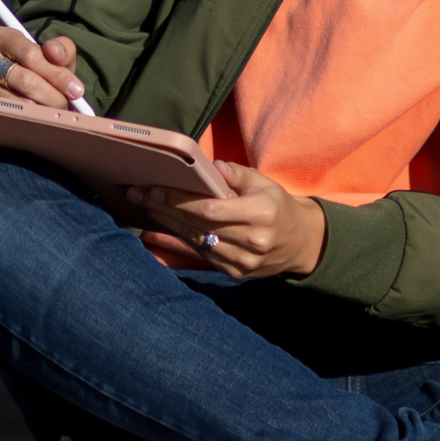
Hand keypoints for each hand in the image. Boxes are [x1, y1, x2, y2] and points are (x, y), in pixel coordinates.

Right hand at [0, 21, 85, 111]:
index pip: (31, 55)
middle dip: (52, 96)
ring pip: (15, 102)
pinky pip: (4, 116)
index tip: (76, 90)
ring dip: (40, 111)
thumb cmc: (38, 67)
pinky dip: (25, 121)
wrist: (17, 87)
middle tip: (67, 106)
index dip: (57, 75)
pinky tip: (37, 120)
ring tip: (54, 113)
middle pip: (24, 80)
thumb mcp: (53, 54)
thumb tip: (53, 51)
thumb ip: (62, 48)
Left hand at [131, 162, 326, 279]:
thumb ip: (237, 175)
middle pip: (199, 227)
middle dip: (165, 210)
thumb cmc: (277, 205)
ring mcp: (243, 262)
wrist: (301, 242)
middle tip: (138, 195)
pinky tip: (158, 232)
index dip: (181, 201)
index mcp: (260, 215)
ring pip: (197, 243)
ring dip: (167, 226)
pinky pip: (201, 256)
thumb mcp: (264, 183)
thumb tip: (212, 167)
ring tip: (144, 208)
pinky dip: (179, 242)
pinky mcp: (235, 273)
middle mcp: (251, 242)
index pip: (212, 210)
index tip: (157, 188)